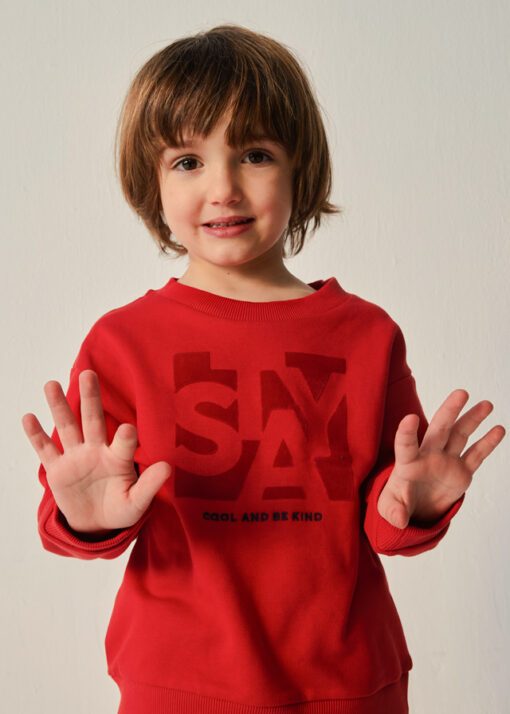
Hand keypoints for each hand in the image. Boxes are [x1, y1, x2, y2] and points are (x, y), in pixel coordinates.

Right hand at [22, 369, 171, 533]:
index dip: (126, 437)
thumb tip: (168, 467)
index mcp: (118, 458)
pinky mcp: (58, 470)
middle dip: (91, 398)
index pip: (123, 444)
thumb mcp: (136, 503)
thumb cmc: (120, 509)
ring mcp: (76, 458)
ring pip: (67, 427)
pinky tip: (29, 417)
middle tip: (89, 373)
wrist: (96, 524)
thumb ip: (149, 485)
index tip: (127, 429)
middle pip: (93, 420)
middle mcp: (96, 451)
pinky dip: (36, 435)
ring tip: (51, 384)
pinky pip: (46, 450)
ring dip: (59, 407)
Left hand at [377, 389, 505, 528]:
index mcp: (407, 463)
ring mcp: (446, 461)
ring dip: (472, 419)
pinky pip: (476, 455)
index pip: (405, 445)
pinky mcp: (461, 472)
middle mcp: (428, 456)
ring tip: (486, 403)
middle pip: (439, 429)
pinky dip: (487, 443)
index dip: (406, 433)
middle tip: (461, 392)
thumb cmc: (398, 503)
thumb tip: (400, 519)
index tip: (410, 418)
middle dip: (449, 411)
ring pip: (460, 436)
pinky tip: (499, 429)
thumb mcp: (390, 510)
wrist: (416, 509)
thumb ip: (394, 512)